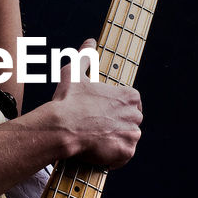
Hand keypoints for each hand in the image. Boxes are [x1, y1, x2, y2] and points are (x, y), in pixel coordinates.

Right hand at [49, 39, 143, 167]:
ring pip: (129, 137)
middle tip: (98, 126)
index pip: (132, 102)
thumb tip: (90, 42)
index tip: (103, 111)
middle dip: (119, 123)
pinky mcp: (126, 152)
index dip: (117, 107)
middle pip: (132, 120)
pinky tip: (99, 150)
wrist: (62, 127)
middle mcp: (135, 114)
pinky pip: (125, 155)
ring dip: (117, 139)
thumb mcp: (75, 72)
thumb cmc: (68, 100)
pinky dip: (114, 155)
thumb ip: (86, 56)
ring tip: (98, 139)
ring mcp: (132, 134)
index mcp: (129, 96)